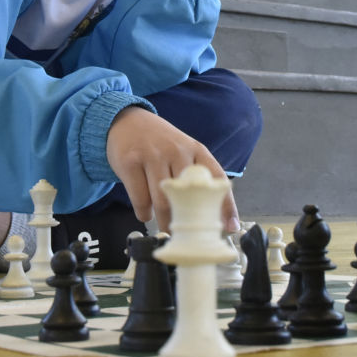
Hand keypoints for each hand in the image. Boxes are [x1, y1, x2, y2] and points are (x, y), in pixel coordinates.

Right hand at [105, 106, 239, 234]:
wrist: (126, 120)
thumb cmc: (160, 144)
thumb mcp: (184, 152)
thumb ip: (197, 178)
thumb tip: (216, 217)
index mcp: (196, 150)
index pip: (217, 179)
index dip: (226, 205)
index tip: (230, 228)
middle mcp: (176, 151)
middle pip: (187, 196)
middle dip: (188, 222)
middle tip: (186, 236)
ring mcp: (151, 156)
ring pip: (163, 201)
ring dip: (164, 221)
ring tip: (164, 228)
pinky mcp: (129, 162)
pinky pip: (140, 199)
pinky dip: (144, 212)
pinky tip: (145, 212)